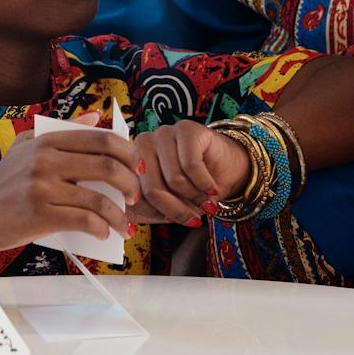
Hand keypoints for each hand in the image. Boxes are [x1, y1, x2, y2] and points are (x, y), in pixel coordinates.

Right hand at [0, 114, 140, 250]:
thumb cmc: (3, 182)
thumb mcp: (28, 147)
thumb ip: (62, 131)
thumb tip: (94, 116)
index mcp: (48, 139)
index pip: (102, 138)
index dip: (129, 152)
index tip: (138, 168)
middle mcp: (46, 159)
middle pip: (108, 166)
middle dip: (131, 184)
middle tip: (135, 198)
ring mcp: (42, 186)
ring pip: (100, 199)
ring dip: (120, 216)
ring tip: (125, 226)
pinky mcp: (38, 214)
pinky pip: (84, 220)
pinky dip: (101, 229)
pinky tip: (103, 234)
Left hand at [127, 121, 250, 227]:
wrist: (226, 170)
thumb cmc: (192, 189)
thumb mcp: (165, 207)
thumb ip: (145, 212)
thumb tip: (127, 226)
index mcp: (130, 162)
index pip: (132, 195)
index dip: (153, 213)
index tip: (169, 220)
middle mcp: (143, 143)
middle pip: (152, 188)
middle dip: (175, 209)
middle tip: (192, 217)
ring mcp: (164, 133)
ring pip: (174, 179)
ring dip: (194, 197)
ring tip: (204, 201)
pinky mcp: (186, 128)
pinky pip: (191, 165)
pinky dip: (204, 183)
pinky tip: (211, 188)